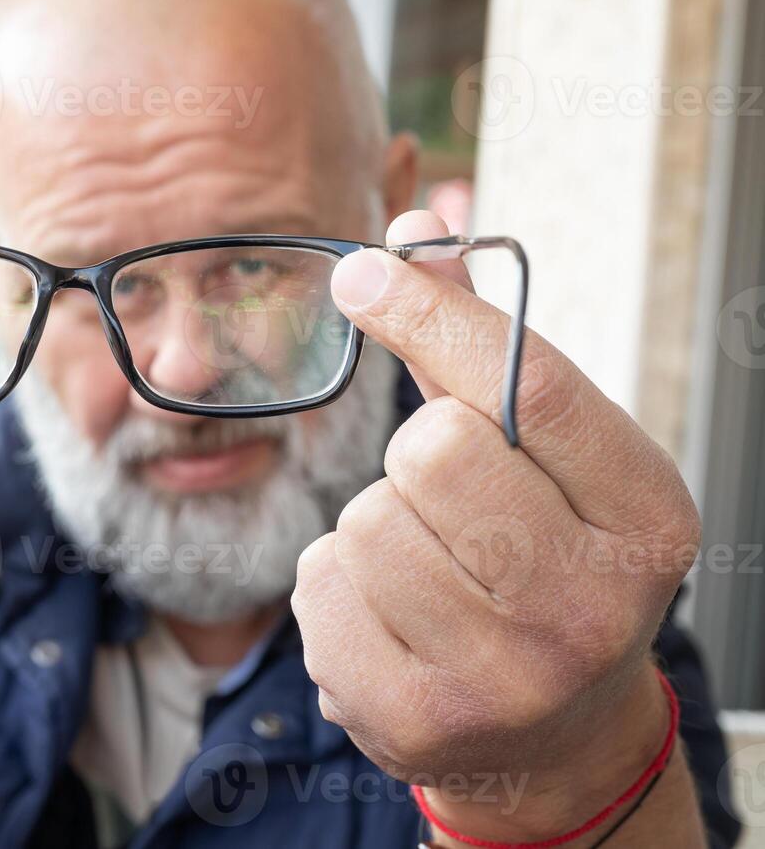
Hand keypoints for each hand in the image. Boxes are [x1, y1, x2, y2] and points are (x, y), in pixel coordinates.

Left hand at [291, 211, 699, 840]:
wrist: (551, 734)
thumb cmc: (546, 557)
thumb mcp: (551, 457)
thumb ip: (480, 346)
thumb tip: (416, 229)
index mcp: (645, 517)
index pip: (529, 386)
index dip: (434, 313)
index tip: (364, 271)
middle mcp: (589, 605)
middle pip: (431, 451)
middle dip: (415, 457)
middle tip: (446, 499)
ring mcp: (502, 676)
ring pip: (364, 521)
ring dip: (374, 526)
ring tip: (426, 571)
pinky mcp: (410, 718)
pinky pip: (318, 587)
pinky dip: (335, 587)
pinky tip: (392, 621)